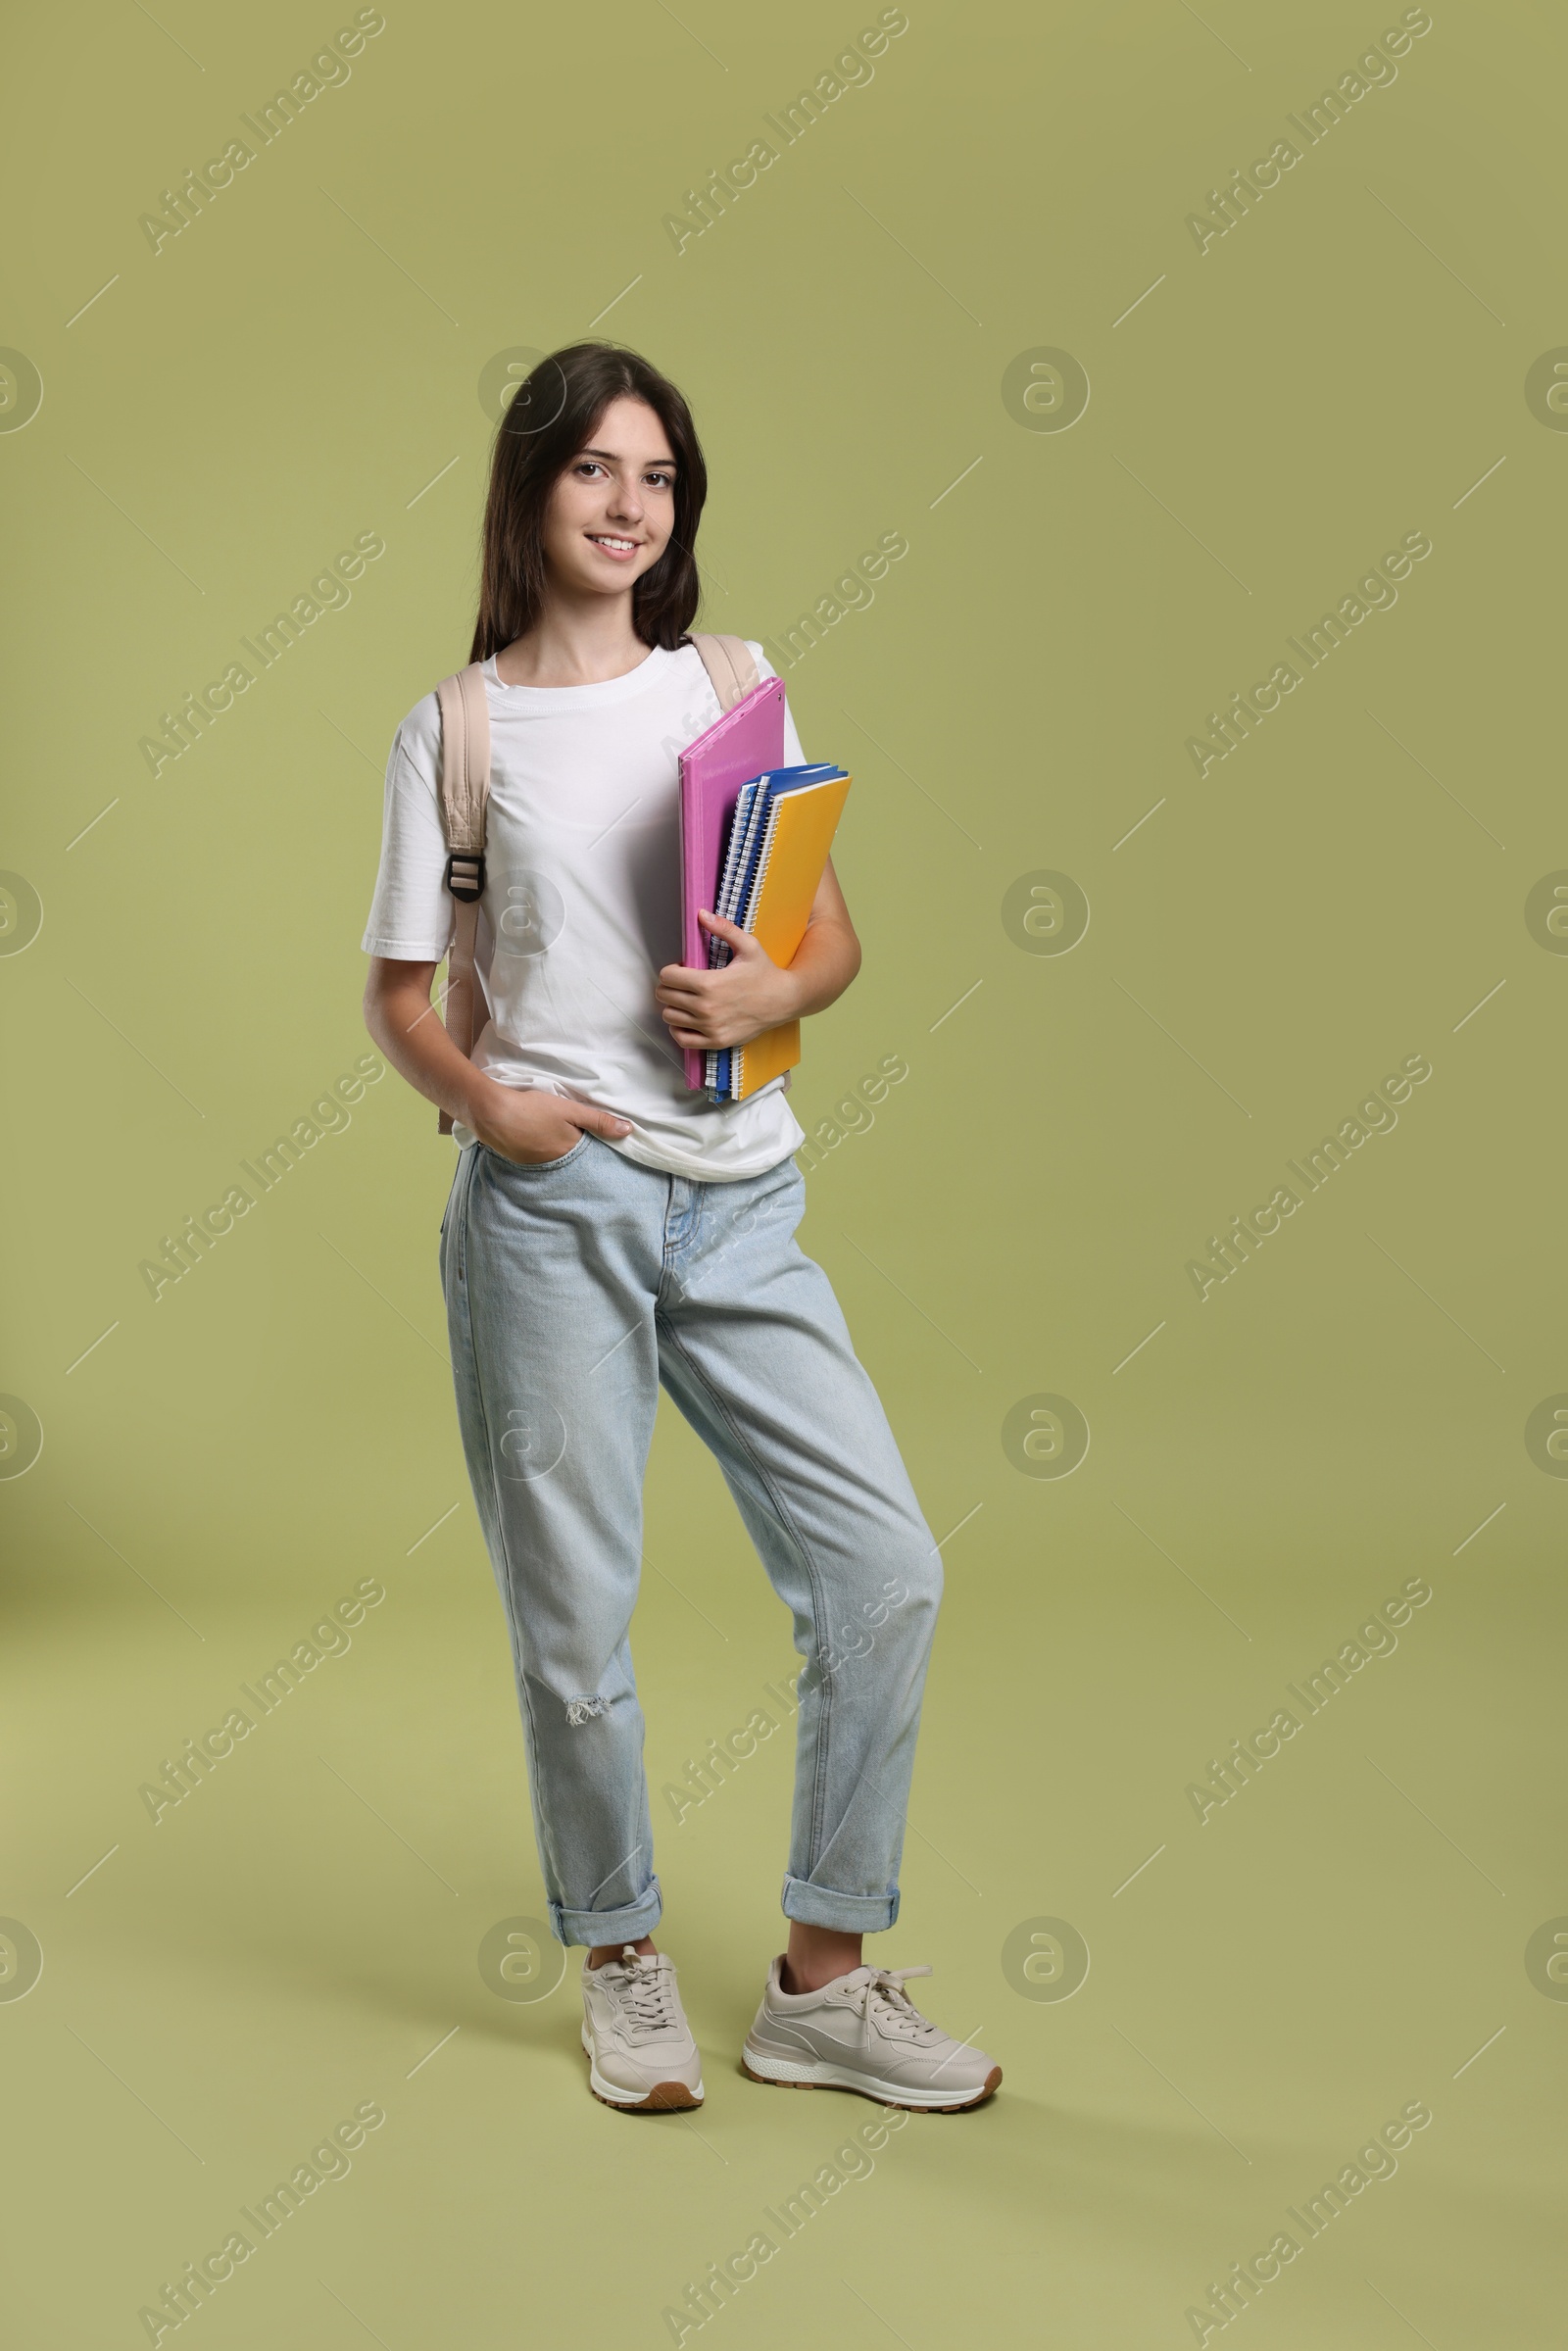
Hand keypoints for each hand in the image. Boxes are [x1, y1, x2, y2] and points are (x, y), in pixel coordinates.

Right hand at [470, 1080, 630, 1165]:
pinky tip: (535, 1137)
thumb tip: (629, 1131)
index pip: (589, 1153)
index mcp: (569, 1151)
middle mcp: (553, 1163)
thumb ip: (598, 1120)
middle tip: (574, 1135)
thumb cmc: (533, 1109)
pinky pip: (536, 1156)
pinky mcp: (518, 1159)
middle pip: (571, 1156)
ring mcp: (534, 1163)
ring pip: (553, 1157)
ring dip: (556, 1148)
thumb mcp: (570, 1110)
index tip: (597, 1139)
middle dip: (575, 1149)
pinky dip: (539, 1148)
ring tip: (552, 1133)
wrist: (490, 1113)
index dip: (593, 1144)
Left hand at [655, 912, 801, 1049]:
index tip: (681, 970)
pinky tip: (688, 1019)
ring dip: (673, 1006)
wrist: (785, 1001)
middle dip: (670, 986)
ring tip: (687, 1000)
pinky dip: (679, 1029)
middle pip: (664, 996)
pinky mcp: (716, 1041)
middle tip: (683, 983)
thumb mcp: (748, 945)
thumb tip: (701, 914)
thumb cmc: (766, 973)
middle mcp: (706, 1008)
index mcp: (708, 983)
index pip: (667, 977)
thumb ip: (723, 929)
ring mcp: (710, 1027)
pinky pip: (682, 1039)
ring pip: (669, 1017)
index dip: (671, 970)